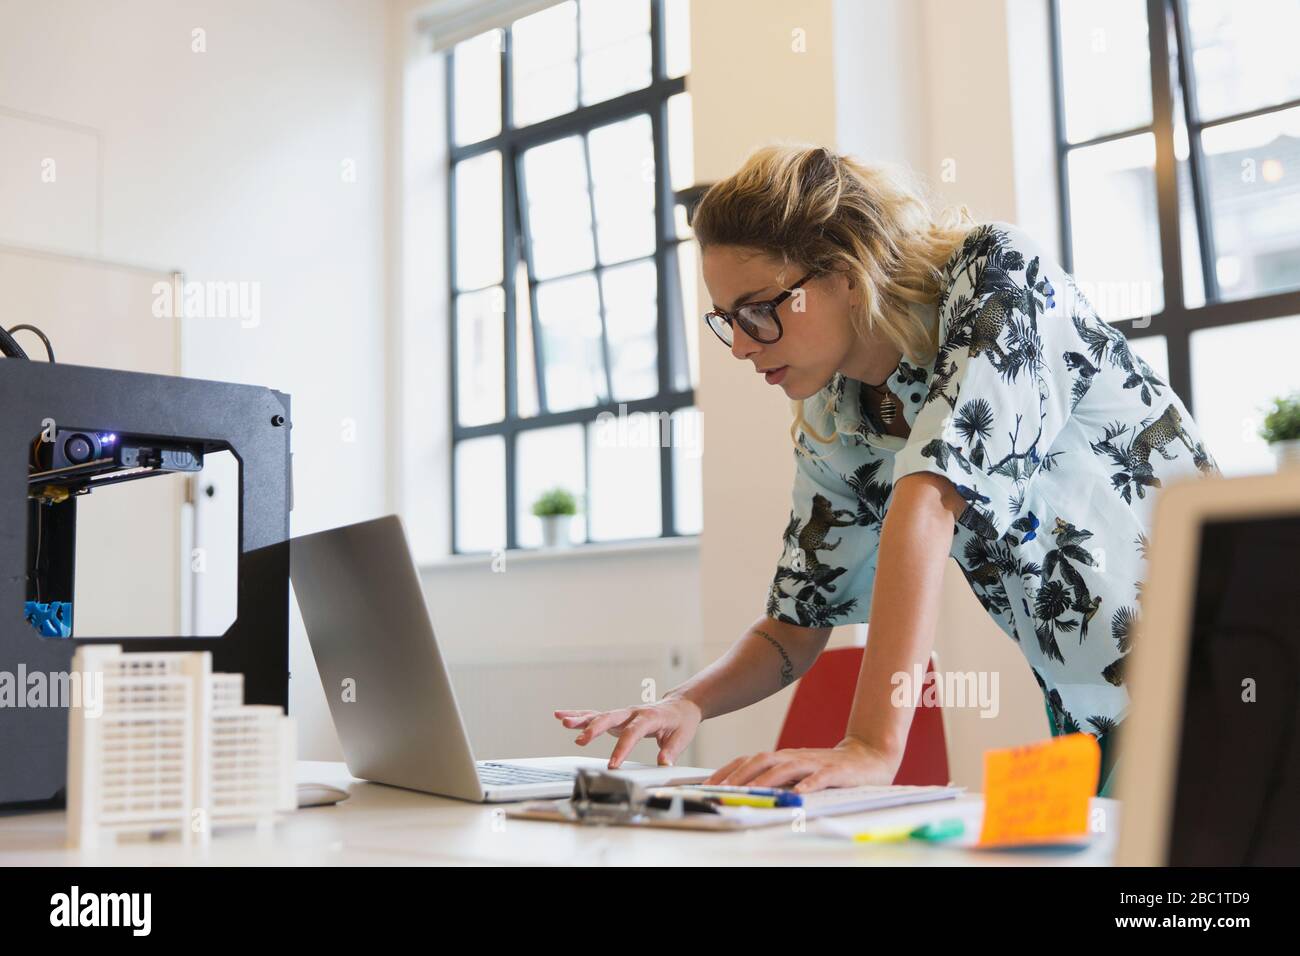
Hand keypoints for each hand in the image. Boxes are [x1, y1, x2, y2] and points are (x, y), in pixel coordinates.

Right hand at [553, 696, 702, 768]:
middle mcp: (633, 712)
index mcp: (649, 717)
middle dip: (595, 729)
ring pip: (599, 715)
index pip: (632, 733)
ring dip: (581, 719)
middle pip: (611, 719)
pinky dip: (579, 716)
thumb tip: (663, 763)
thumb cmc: (680, 722)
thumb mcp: (682, 736)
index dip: (622, 749)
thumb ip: (671, 750)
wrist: (680, 706)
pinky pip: (595, 715)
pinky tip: (562, 716)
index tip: (613, 765)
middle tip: (580, 740)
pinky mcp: (617, 717)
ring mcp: (623, 714)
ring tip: (563, 721)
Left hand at [705, 737, 897, 792]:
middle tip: (722, 790)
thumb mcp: (795, 772)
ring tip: (751, 791)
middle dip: (739, 774)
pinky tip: (799, 793)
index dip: (727, 770)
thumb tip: (741, 791)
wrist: (866, 757)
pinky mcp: (835, 772)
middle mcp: (793, 756)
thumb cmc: (826, 768)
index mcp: (781, 757)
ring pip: (786, 768)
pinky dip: (808, 784)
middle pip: (762, 760)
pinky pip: (819, 777)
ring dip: (766, 780)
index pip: (748, 760)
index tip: (707, 784)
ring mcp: (814, 763)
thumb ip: (773, 778)